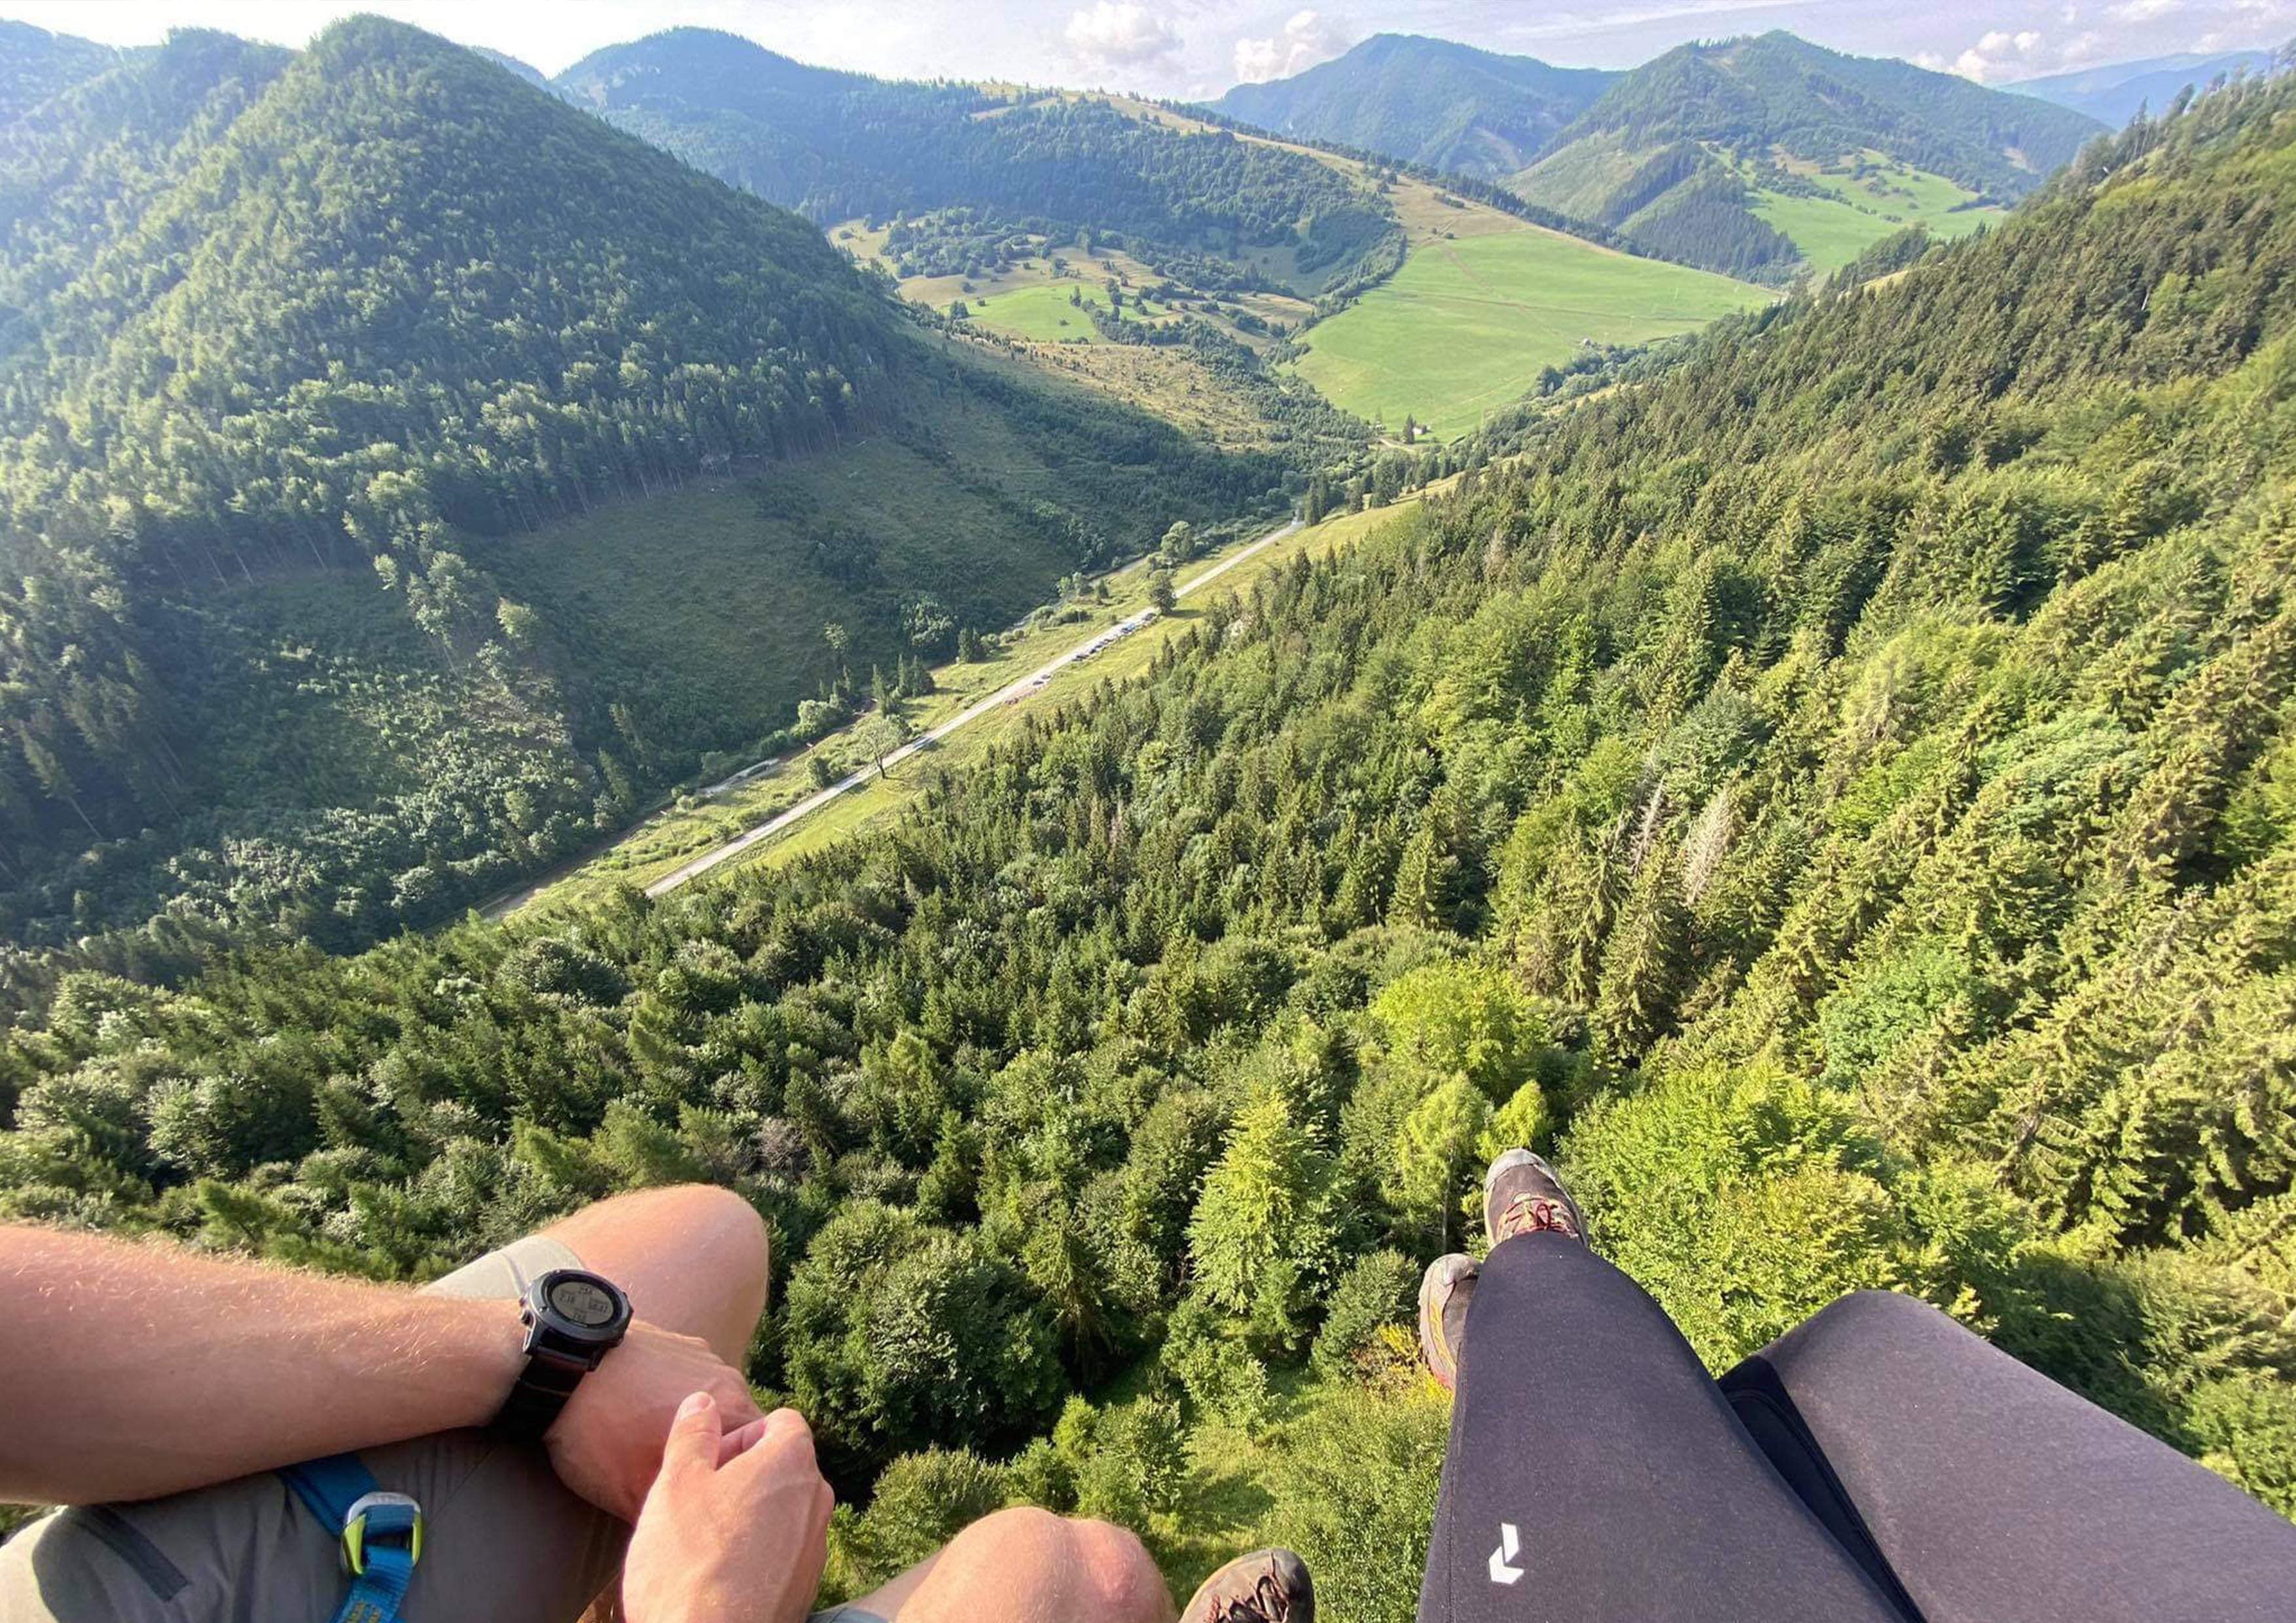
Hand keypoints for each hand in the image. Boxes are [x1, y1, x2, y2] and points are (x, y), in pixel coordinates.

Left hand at [547, 1321, 762, 1519]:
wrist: (561, 1365)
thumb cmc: (598, 1432)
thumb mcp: (633, 1493)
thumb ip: (678, 1511)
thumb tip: (693, 1532)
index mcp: (733, 1413)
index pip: (765, 1455)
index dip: (743, 1483)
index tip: (718, 1502)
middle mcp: (728, 1379)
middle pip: (740, 1430)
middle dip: (718, 1456)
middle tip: (685, 1480)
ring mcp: (702, 1355)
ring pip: (715, 1404)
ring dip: (697, 1427)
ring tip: (656, 1445)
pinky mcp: (675, 1341)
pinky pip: (688, 1378)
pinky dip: (672, 1397)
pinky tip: (641, 1413)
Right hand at [624, 1393, 835, 1622]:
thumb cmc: (689, 1562)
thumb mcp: (676, 1484)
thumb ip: (692, 1435)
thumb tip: (702, 1402)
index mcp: (791, 1462)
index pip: (782, 1422)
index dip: (741, 1436)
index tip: (708, 1465)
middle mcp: (816, 1500)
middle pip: (783, 1467)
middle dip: (743, 1476)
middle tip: (699, 1504)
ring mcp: (815, 1548)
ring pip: (783, 1512)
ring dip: (749, 1517)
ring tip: (705, 1543)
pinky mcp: (806, 1587)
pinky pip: (783, 1553)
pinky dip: (757, 1555)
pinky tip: (720, 1575)